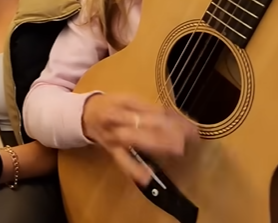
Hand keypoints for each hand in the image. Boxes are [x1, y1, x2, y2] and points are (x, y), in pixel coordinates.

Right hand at [82, 94, 199, 186]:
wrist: (85, 115)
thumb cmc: (111, 104)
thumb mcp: (129, 99)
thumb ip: (149, 108)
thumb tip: (175, 116)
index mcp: (124, 105)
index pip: (152, 112)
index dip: (173, 119)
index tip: (191, 126)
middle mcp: (119, 120)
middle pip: (146, 125)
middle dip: (169, 131)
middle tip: (189, 138)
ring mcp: (115, 137)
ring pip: (137, 140)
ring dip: (158, 146)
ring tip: (178, 150)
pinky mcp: (112, 151)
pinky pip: (123, 161)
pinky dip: (134, 170)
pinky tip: (147, 178)